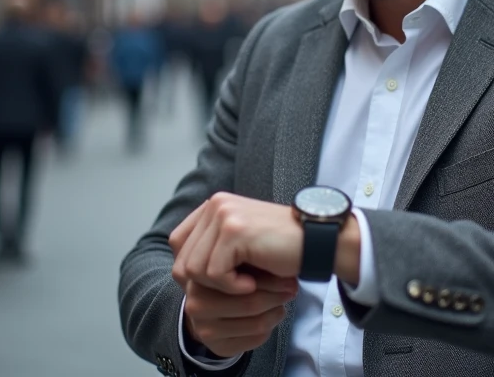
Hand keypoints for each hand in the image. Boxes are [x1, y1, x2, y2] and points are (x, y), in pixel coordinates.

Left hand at [170, 193, 304, 292]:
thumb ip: (210, 248)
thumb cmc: (279, 250)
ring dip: (221, 287)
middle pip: (182, 260)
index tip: (219, 281)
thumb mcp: (238, 246)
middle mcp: (215, 204)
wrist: (316, 243)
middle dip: (206, 285)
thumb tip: (179, 273)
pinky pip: (214, 274)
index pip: (177, 244)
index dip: (191, 271)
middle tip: (235, 288)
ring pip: (194, 270)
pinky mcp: (234, 230)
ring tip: (246, 283)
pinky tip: (253, 282)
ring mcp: (223, 214)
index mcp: (213, 206)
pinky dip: (233, 288)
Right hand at [182, 269, 298, 358]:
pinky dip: (270, 327)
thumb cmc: (230, 278)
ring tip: (283, 301)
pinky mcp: (218, 348)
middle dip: (277, 296)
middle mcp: (197, 307)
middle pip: (251, 304)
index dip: (270, 280)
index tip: (288, 276)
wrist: (209, 306)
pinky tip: (271, 314)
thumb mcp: (236, 263)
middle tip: (292, 288)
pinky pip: (256, 339)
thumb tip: (281, 264)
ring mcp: (206, 331)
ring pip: (257, 324)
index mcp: (199, 281)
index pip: (243, 282)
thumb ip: (249, 260)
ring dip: (277, 312)